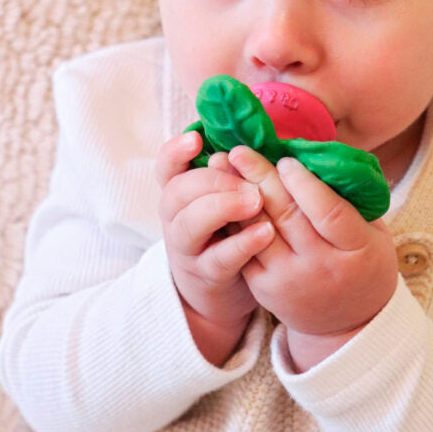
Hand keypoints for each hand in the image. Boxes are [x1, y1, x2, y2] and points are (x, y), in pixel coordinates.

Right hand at [155, 132, 274, 364]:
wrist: (221, 293)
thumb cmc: (227, 234)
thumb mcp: (223, 202)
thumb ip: (231, 175)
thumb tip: (247, 146)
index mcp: (179, 196)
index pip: (166, 168)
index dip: (176, 152)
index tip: (196, 138)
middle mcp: (176, 220)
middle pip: (177, 192)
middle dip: (212, 180)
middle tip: (248, 180)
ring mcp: (188, 249)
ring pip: (190, 224)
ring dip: (223, 207)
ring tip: (256, 200)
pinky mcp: (208, 275)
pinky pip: (220, 258)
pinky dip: (243, 242)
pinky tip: (266, 231)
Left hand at [227, 146, 398, 369]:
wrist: (349, 323)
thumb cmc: (363, 263)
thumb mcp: (373, 231)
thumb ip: (349, 197)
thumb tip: (314, 152)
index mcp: (356, 250)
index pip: (328, 212)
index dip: (305, 184)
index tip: (286, 158)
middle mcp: (321, 267)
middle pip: (286, 216)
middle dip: (261, 178)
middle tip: (240, 150)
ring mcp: (289, 280)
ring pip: (257, 231)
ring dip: (237, 195)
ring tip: (222, 165)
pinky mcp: (264, 289)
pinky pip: (242, 247)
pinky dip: (231, 219)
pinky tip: (220, 195)